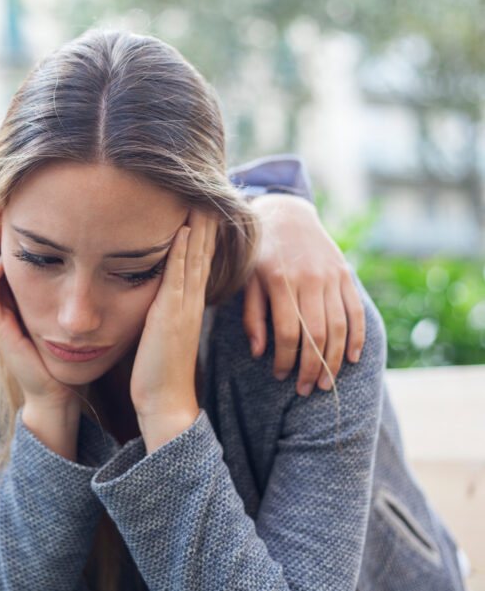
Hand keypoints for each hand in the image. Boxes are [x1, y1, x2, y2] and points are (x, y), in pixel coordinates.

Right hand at [0, 220, 80, 458]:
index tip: (17, 207)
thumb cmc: (68, 352)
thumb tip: (96, 252)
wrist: (59, 390)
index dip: (6, 234)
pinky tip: (1, 263)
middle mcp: (1, 307)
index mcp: (15, 300)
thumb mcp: (69, 310)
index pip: (4, 258)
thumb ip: (72, 285)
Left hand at [131, 211, 215, 452]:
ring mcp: (183, 306)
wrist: (164, 401)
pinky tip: (183, 228)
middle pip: (203, 251)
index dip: (204, 231)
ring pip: (194, 257)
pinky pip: (178, 276)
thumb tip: (153, 293)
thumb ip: (162, 309)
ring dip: (198, 225)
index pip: (200, 259)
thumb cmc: (158, 370)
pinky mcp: (170, 315)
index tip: (204, 202)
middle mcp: (190, 301)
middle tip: (211, 186)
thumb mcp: (161, 331)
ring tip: (202, 194)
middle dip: (206, 219)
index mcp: (189, 303)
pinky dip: (182, 251)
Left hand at [245, 194, 364, 395]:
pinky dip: (357, 337)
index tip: (280, 376)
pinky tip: (351, 359)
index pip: (286, 332)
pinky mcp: (345, 274)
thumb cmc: (258, 253)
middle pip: (316, 334)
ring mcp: (331, 276)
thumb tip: (260, 353)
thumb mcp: (245, 279)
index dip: (285, 359)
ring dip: (334, 360)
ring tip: (327, 383)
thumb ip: (252, 316)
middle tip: (307, 390)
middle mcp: (308, 279)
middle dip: (312, 367)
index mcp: (279, 281)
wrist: (285, 213)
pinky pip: (356, 311)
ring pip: (339, 327)